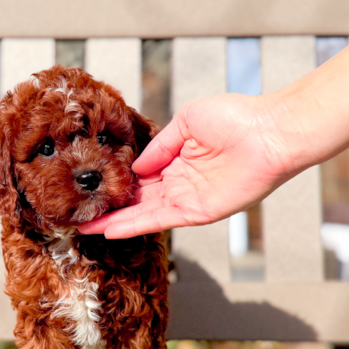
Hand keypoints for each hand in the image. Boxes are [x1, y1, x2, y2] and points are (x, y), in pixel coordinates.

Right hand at [80, 93, 311, 238]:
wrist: (270, 133)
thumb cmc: (237, 118)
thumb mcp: (187, 121)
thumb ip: (159, 145)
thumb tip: (134, 167)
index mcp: (176, 159)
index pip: (139, 175)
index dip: (115, 181)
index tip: (91, 185)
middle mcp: (179, 182)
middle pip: (136, 199)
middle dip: (107, 206)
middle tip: (77, 212)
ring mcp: (187, 199)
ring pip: (141, 214)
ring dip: (113, 221)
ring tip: (83, 226)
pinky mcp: (197, 211)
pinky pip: (159, 221)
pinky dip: (134, 226)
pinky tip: (110, 230)